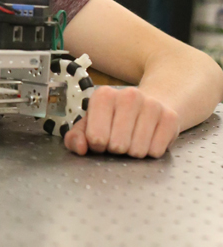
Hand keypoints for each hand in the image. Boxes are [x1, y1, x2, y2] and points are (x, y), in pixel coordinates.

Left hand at [64, 85, 179, 158]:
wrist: (148, 105)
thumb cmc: (113, 120)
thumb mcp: (90, 125)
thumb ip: (76, 137)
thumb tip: (80, 147)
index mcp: (104, 95)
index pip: (96, 136)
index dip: (97, 145)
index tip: (101, 139)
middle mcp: (129, 95)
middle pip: (118, 145)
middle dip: (117, 149)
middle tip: (119, 140)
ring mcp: (152, 105)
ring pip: (138, 150)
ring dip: (134, 152)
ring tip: (133, 139)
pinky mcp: (170, 117)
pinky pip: (156, 151)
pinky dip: (151, 151)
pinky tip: (148, 139)